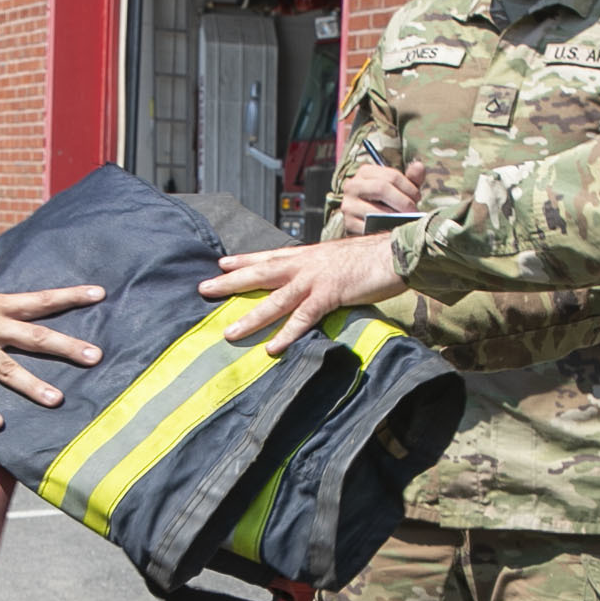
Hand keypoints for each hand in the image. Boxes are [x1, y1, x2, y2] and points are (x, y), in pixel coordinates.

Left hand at [198, 232, 404, 354]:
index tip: (222, 263)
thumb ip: (319, 270)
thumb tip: (310, 282)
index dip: (244, 260)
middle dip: (231, 282)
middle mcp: (305, 264)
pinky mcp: (330, 294)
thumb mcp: (337, 260)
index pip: (269, 256)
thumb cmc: (370, 259)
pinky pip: (304, 317)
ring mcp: (315, 279)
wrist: (396, 253)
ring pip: (275, 299)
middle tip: (203, 289)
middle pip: (261, 273)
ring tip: (229, 332)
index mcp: (307, 255)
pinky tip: (272, 347)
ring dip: (251, 317)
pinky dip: (287, 333)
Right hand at [333, 159, 425, 222]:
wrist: (368, 222)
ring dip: (396, 217)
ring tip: (407, 221)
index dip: (409, 187)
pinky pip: (370, 227)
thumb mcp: (400, 189)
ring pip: (375, 209)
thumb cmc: (388, 202)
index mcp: (365, 172)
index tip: (417, 198)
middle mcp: (352, 185)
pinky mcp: (348, 223)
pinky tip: (394, 229)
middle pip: (382, 188)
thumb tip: (419, 166)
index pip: (391, 176)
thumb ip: (411, 178)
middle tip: (414, 211)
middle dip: (403, 201)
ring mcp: (348, 204)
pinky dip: (386, 229)